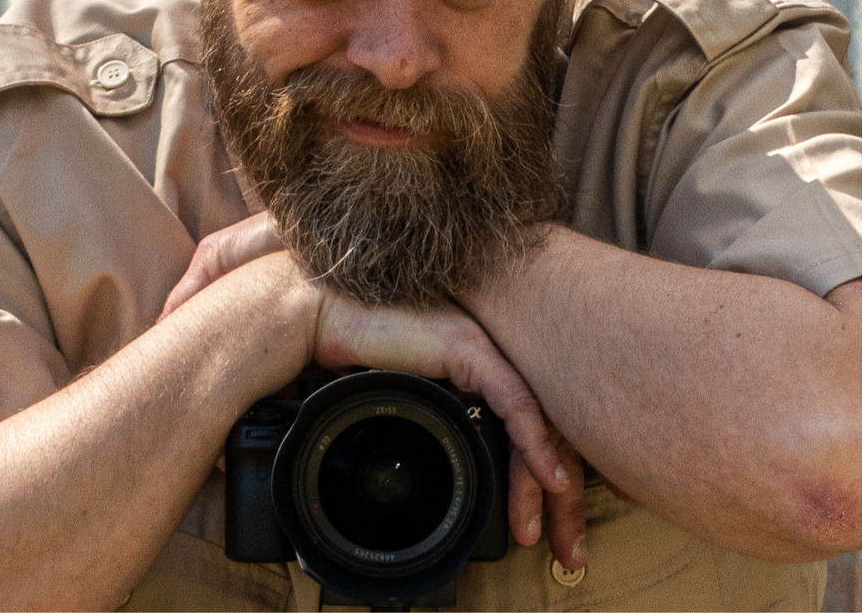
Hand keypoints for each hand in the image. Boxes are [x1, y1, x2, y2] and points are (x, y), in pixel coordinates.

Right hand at [162, 228, 588, 564]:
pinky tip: (551, 477)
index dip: (533, 474)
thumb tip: (399, 473)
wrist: (294, 317)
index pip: (514, 420)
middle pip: (536, 423)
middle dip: (555, 491)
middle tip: (567, 546)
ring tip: (555, 530)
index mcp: (456, 365)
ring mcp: (471, 344)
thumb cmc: (327, 359)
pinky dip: (536, 441)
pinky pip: (516, 398)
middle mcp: (473, 352)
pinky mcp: (462, 344)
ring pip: (533, 416)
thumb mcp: (376, 407)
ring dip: (550, 478)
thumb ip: (402, 427)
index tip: (532, 525)